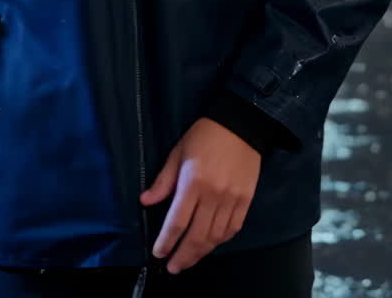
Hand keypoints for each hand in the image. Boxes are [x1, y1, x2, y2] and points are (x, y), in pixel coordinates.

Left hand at [140, 118, 260, 273]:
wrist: (240, 124)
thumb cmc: (204, 135)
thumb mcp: (178, 153)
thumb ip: (163, 180)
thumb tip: (145, 201)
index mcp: (193, 182)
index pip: (177, 221)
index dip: (166, 241)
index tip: (159, 253)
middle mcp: (213, 194)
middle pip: (197, 236)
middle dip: (183, 256)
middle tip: (173, 267)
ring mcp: (232, 199)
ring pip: (215, 237)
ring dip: (201, 253)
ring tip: (189, 260)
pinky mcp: (246, 200)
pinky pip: (233, 229)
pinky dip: (221, 241)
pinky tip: (211, 244)